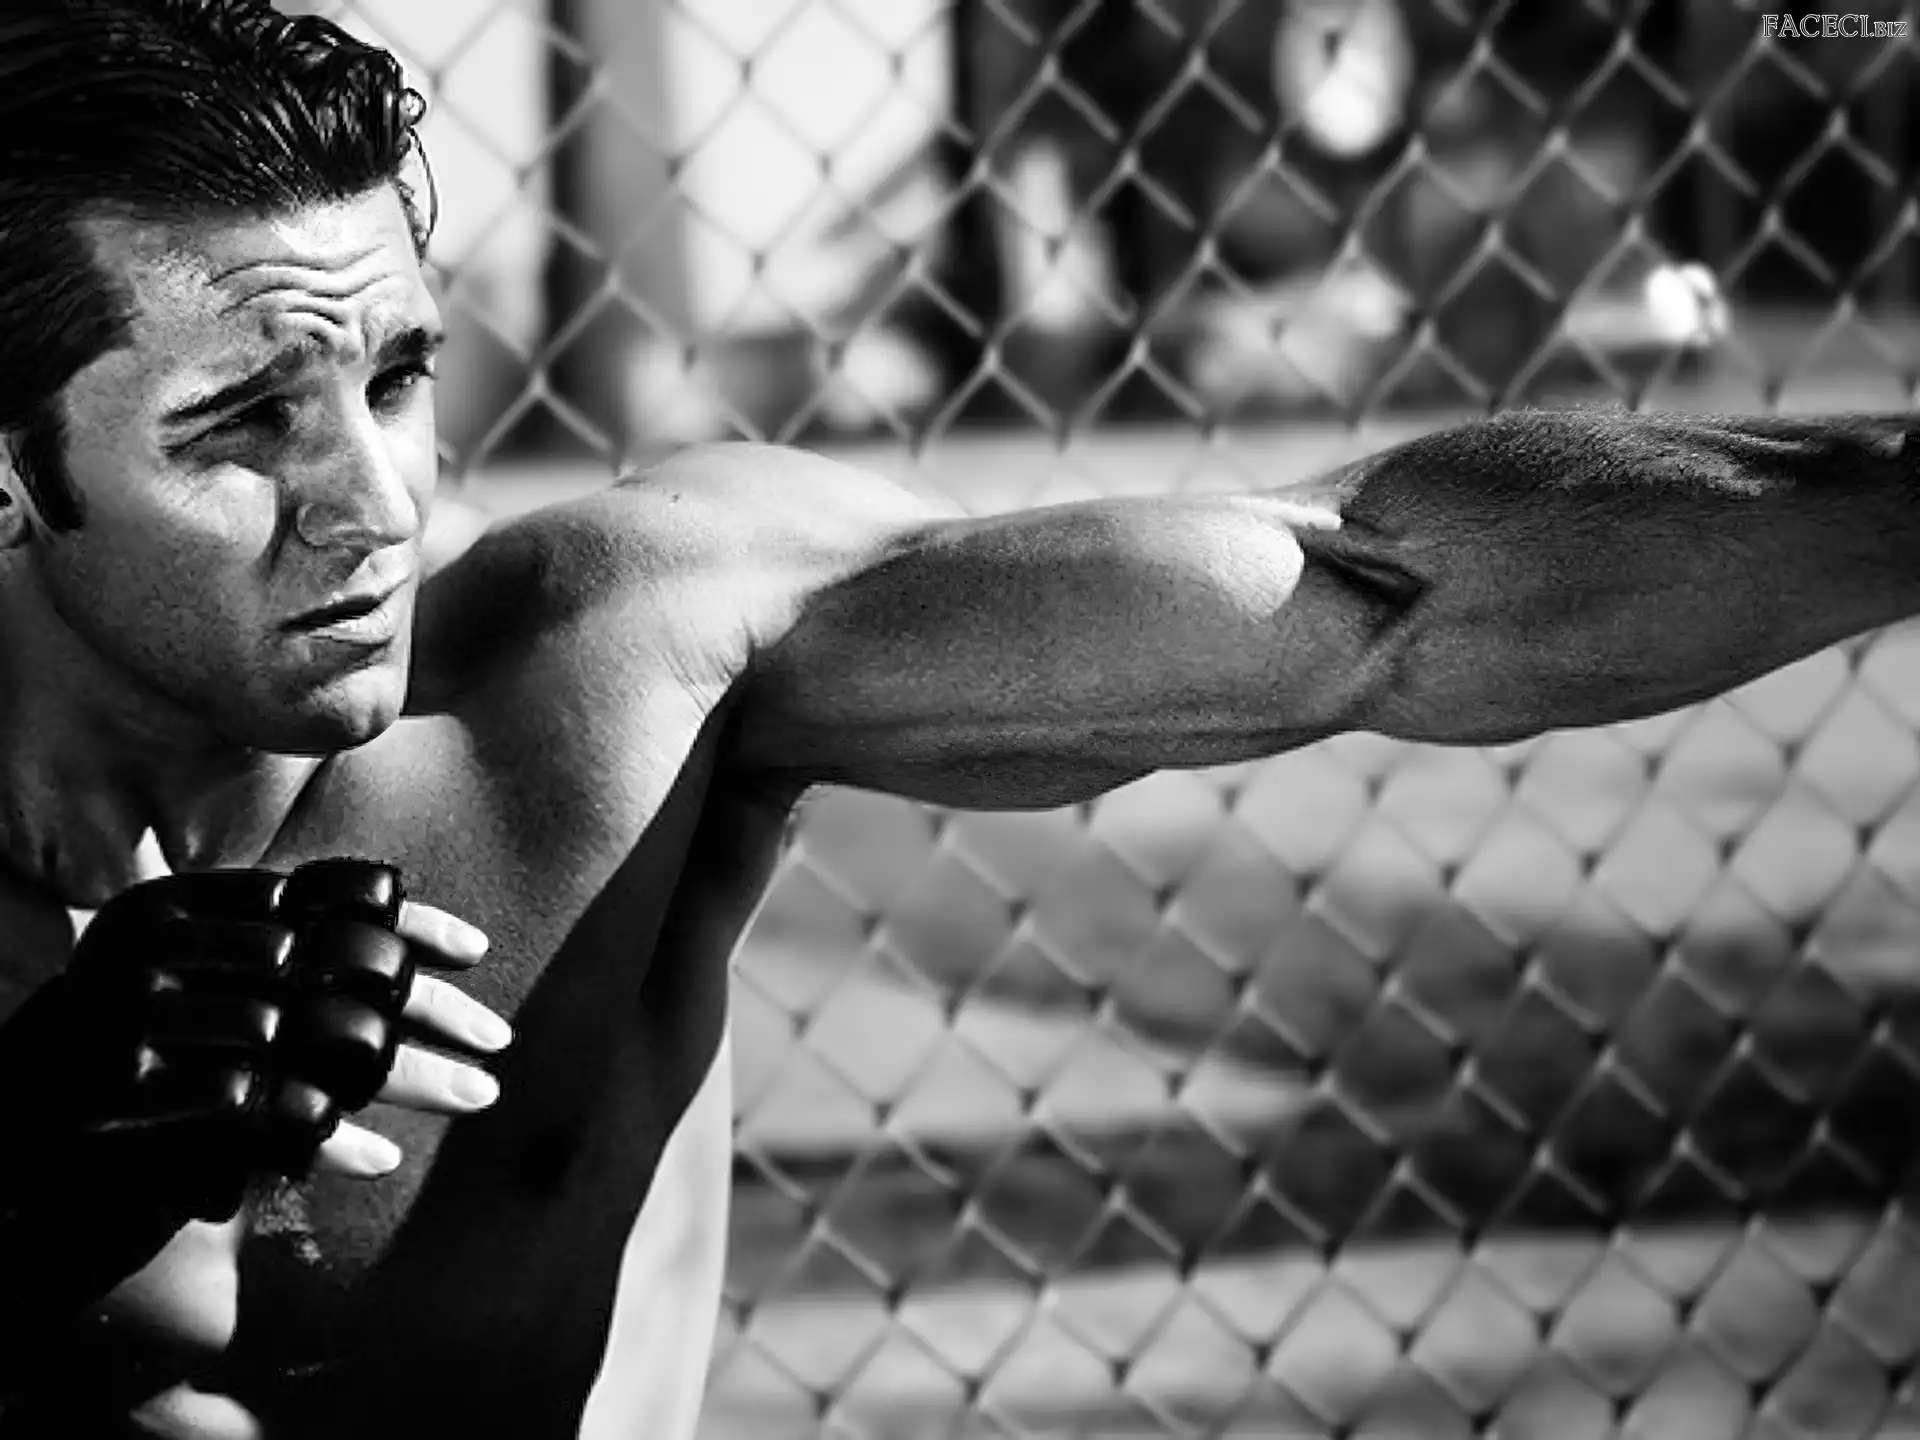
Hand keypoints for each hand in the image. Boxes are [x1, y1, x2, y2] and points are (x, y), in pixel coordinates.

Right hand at [43, 859, 508, 1226]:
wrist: (22, 1173)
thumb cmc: (153, 1074)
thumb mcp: (223, 998)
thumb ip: (308, 959)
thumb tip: (455, 946)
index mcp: (167, 906)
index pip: (310, 896)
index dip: (402, 921)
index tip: (480, 951)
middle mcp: (138, 950)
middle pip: (329, 968)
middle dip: (427, 1008)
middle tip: (501, 1040)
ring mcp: (117, 1028)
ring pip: (309, 1041)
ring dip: (407, 1077)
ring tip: (479, 1094)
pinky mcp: (112, 1116)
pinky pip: (260, 1116)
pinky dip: (329, 1138)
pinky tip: (384, 1158)